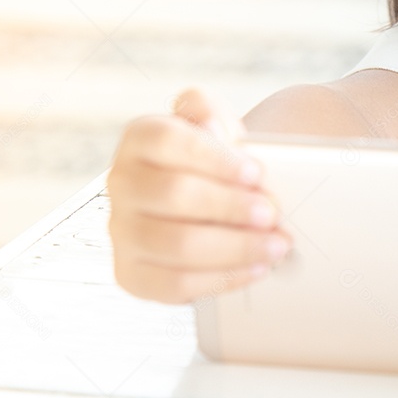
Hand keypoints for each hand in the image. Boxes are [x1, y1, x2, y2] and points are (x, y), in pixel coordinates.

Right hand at [107, 87, 292, 303]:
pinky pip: (174, 283)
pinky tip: (257, 268)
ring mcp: (122, 231)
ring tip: (276, 245)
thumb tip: (211, 127)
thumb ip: (212, 115)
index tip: (256, 172)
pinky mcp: (131, 273)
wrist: (207, 202)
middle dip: (231, 206)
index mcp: (139, 139)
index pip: (167, 141)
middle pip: (173, 194)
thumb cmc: (214, 162)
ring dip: (235, 247)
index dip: (214, 157)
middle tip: (272, 213)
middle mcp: (122, 183)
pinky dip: (223, 278)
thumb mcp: (217, 126)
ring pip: (176, 244)